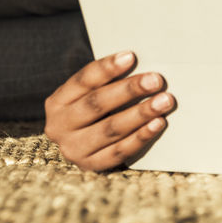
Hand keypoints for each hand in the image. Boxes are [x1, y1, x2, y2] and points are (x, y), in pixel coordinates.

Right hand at [44, 51, 174, 171]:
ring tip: (164, 100)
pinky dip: (141, 136)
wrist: (80, 147)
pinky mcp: (91, 166)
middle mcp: (59, 126)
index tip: (131, 56)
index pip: (83, 81)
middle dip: (128, 90)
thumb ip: (106, 81)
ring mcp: (73, 149)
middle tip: (156, 80)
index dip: (107, 68)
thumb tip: (136, 62)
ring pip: (110, 129)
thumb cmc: (93, 110)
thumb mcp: (88, 94)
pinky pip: (119, 151)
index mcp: (57, 102)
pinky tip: (158, 123)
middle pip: (96, 104)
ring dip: (140, 113)